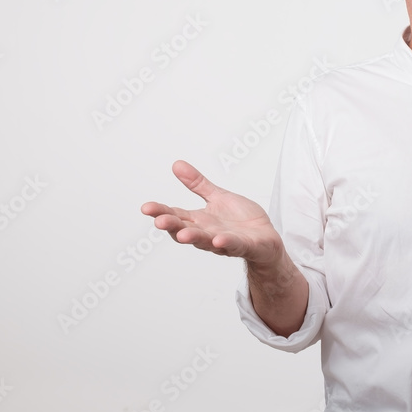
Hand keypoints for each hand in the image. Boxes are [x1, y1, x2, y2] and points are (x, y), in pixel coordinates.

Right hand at [141, 160, 282, 266]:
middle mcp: (208, 233)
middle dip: (172, 226)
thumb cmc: (241, 220)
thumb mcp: (218, 197)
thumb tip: (177, 164)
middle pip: (185, 229)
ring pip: (206, 240)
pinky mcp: (243, 246)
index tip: (146, 207)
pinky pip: (233, 245)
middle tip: (159, 221)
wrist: (265, 237)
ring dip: (194, 237)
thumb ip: (197, 184)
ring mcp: (224, 241)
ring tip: (183, 233)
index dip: (161, 212)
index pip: (176, 215)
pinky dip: (226, 243)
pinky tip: (219, 240)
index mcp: (200, 220)